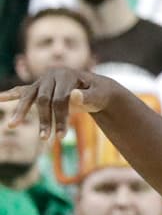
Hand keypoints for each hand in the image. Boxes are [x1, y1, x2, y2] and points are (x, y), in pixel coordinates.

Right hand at [0, 69, 114, 139]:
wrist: (97, 89)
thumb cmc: (99, 94)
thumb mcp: (99, 96)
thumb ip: (88, 96)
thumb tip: (73, 95)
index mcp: (67, 75)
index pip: (59, 99)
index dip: (60, 117)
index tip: (61, 136)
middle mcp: (52, 76)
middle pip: (43, 99)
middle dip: (44, 120)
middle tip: (45, 138)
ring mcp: (43, 81)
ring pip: (30, 97)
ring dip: (21, 112)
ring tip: (13, 125)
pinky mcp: (38, 88)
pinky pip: (23, 91)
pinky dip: (11, 95)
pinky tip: (0, 97)